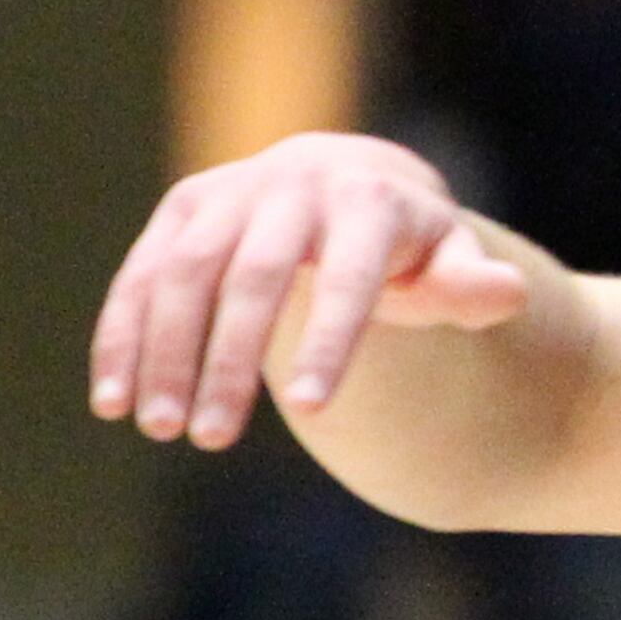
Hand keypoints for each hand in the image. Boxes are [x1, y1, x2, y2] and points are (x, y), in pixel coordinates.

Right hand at [90, 132, 530, 448]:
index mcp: (367, 201)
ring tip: (162, 429)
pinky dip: (123, 336)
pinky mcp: (183, 210)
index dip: (329, 342)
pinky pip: (141, 275)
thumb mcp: (450, 259)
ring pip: (182, 275)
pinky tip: (114, 400)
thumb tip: (507, 293)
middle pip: (252, 278)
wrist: (349, 180)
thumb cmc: (409, 244)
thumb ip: (471, 285)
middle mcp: (292, 187)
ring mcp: (229, 194)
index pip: (349, 278)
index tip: (310, 411)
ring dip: (162, 354)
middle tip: (211, 439)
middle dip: (227, 361)